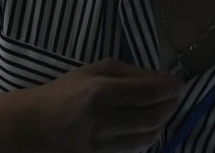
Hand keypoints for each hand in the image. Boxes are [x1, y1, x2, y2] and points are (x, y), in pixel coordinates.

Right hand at [29, 59, 184, 152]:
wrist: (36, 125)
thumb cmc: (67, 91)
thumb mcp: (95, 70)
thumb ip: (130, 72)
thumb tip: (161, 78)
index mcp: (101, 91)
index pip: (149, 92)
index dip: (171, 89)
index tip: (178, 84)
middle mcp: (103, 119)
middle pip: (153, 117)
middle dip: (171, 105)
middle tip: (175, 97)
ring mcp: (101, 143)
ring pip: (148, 137)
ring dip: (162, 122)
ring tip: (163, 111)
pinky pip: (135, 149)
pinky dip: (147, 137)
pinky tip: (148, 126)